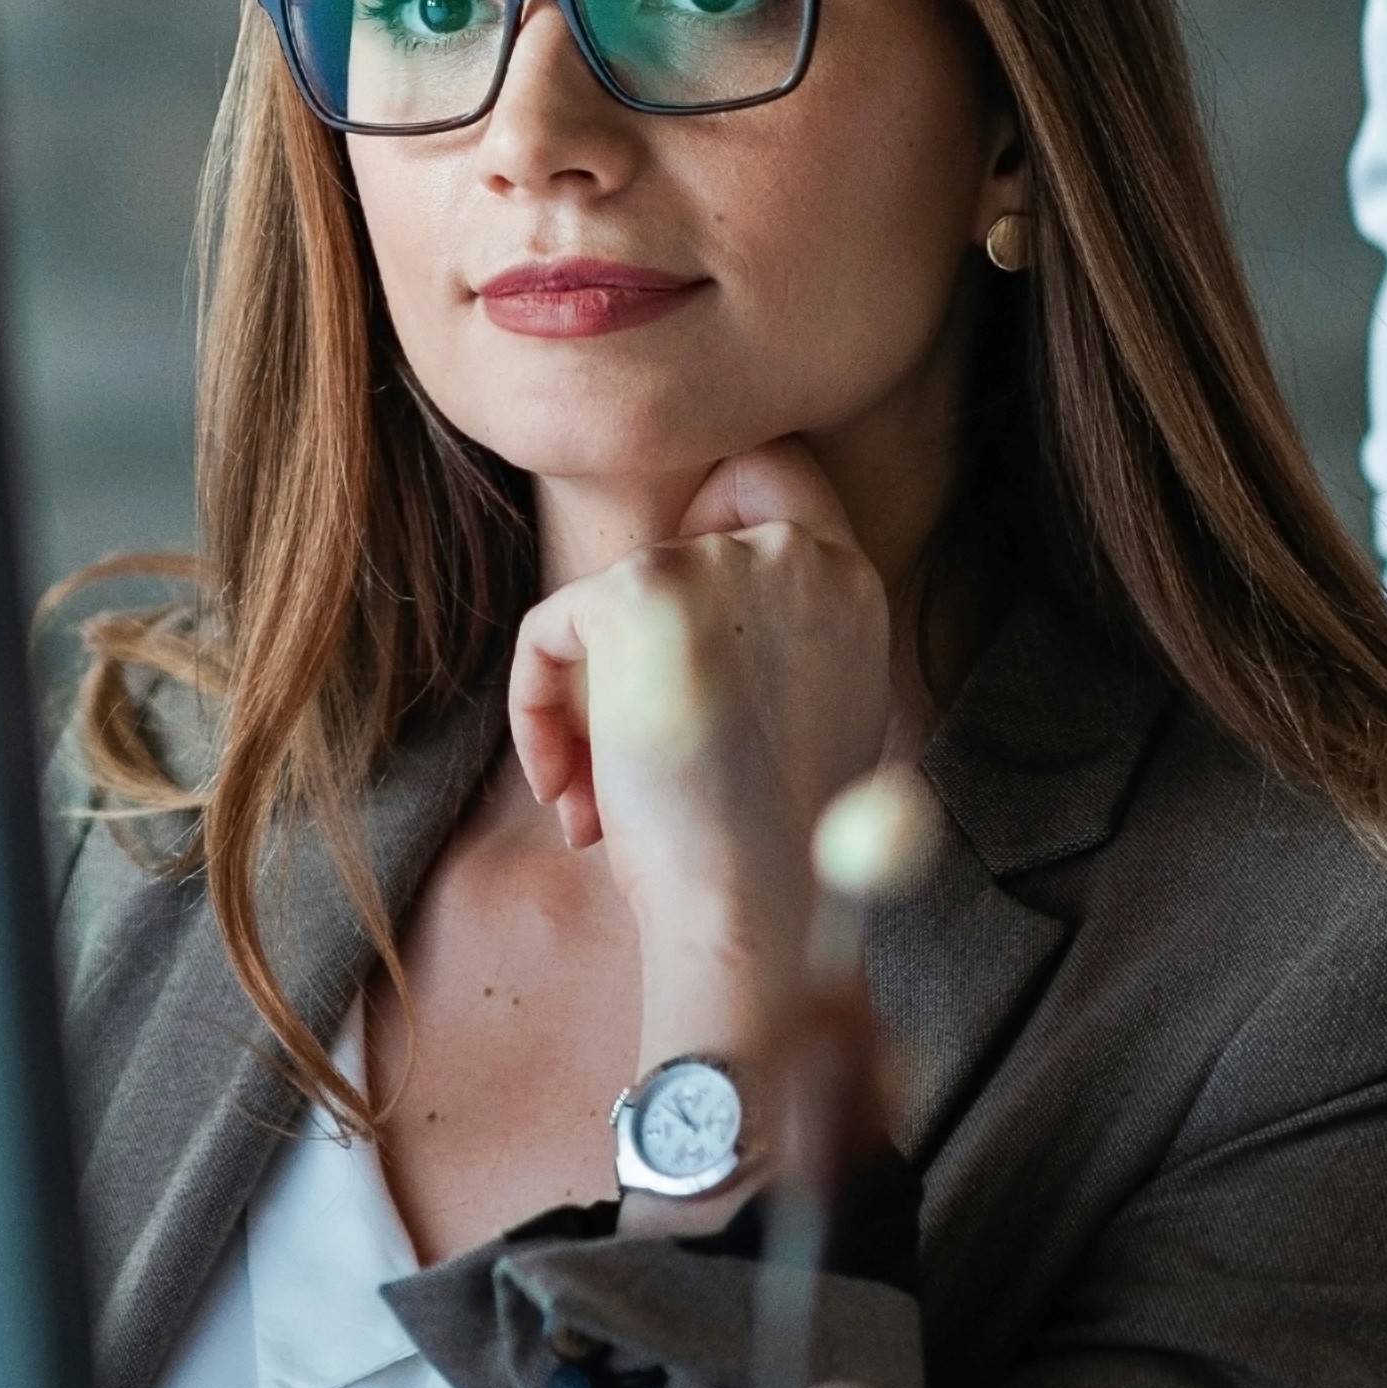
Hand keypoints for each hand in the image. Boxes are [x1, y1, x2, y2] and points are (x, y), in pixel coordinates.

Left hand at [502, 443, 897, 1051]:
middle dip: (629, 632)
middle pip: (669, 535)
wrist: (755, 912)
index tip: (680, 639)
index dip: (706, 528)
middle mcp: (795, 555)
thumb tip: (681, 616)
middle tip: (625, 733)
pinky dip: (536, 709)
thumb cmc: (773, 847)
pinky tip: (566, 791)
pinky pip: (549, 632)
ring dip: (584, 706)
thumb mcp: (807, 709)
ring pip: (603, 605)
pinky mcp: (640, 595)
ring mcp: (718, 565)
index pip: (768, 475)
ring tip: (599, 805)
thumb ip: (770, 633)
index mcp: (849, 580)